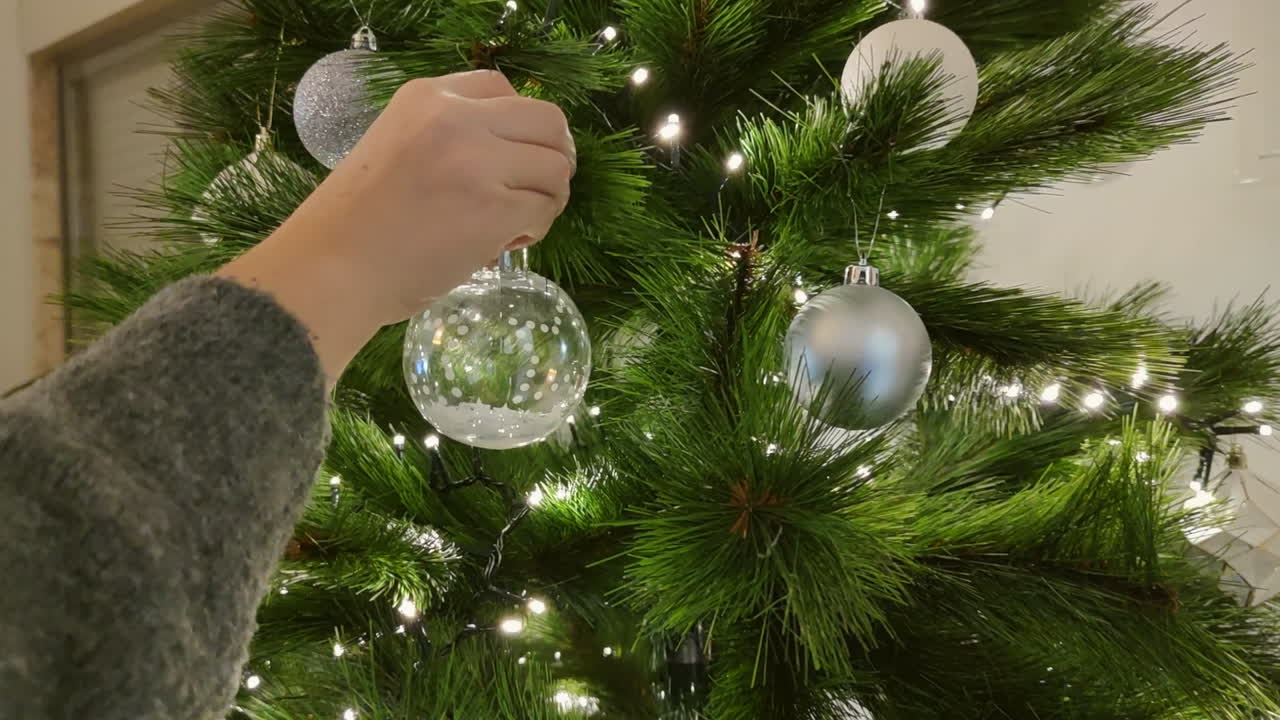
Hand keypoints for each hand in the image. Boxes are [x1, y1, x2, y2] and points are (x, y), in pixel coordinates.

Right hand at [218, 70, 574, 383]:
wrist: (333, 268)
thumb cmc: (357, 223)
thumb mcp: (396, 146)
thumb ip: (447, 137)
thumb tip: (513, 154)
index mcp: (428, 97)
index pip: (502, 88)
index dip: (519, 126)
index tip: (511, 157)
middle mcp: (457, 118)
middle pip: (547, 120)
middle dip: (552, 158)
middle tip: (535, 192)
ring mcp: (479, 161)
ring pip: (557, 167)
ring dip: (547, 199)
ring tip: (513, 224)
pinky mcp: (496, 207)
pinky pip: (546, 210)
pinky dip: (535, 230)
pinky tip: (503, 244)